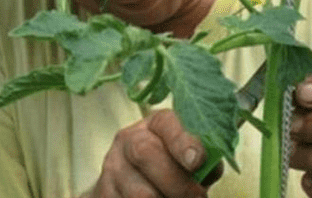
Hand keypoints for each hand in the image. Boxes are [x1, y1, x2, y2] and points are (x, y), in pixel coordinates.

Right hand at [89, 109, 219, 197]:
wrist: (137, 182)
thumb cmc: (174, 167)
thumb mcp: (191, 157)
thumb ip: (204, 159)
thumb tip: (209, 168)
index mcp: (155, 124)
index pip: (166, 122)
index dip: (183, 140)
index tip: (197, 161)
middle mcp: (129, 140)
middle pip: (145, 153)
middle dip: (176, 182)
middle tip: (197, 197)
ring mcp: (112, 168)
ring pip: (138, 192)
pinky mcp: (103, 193)